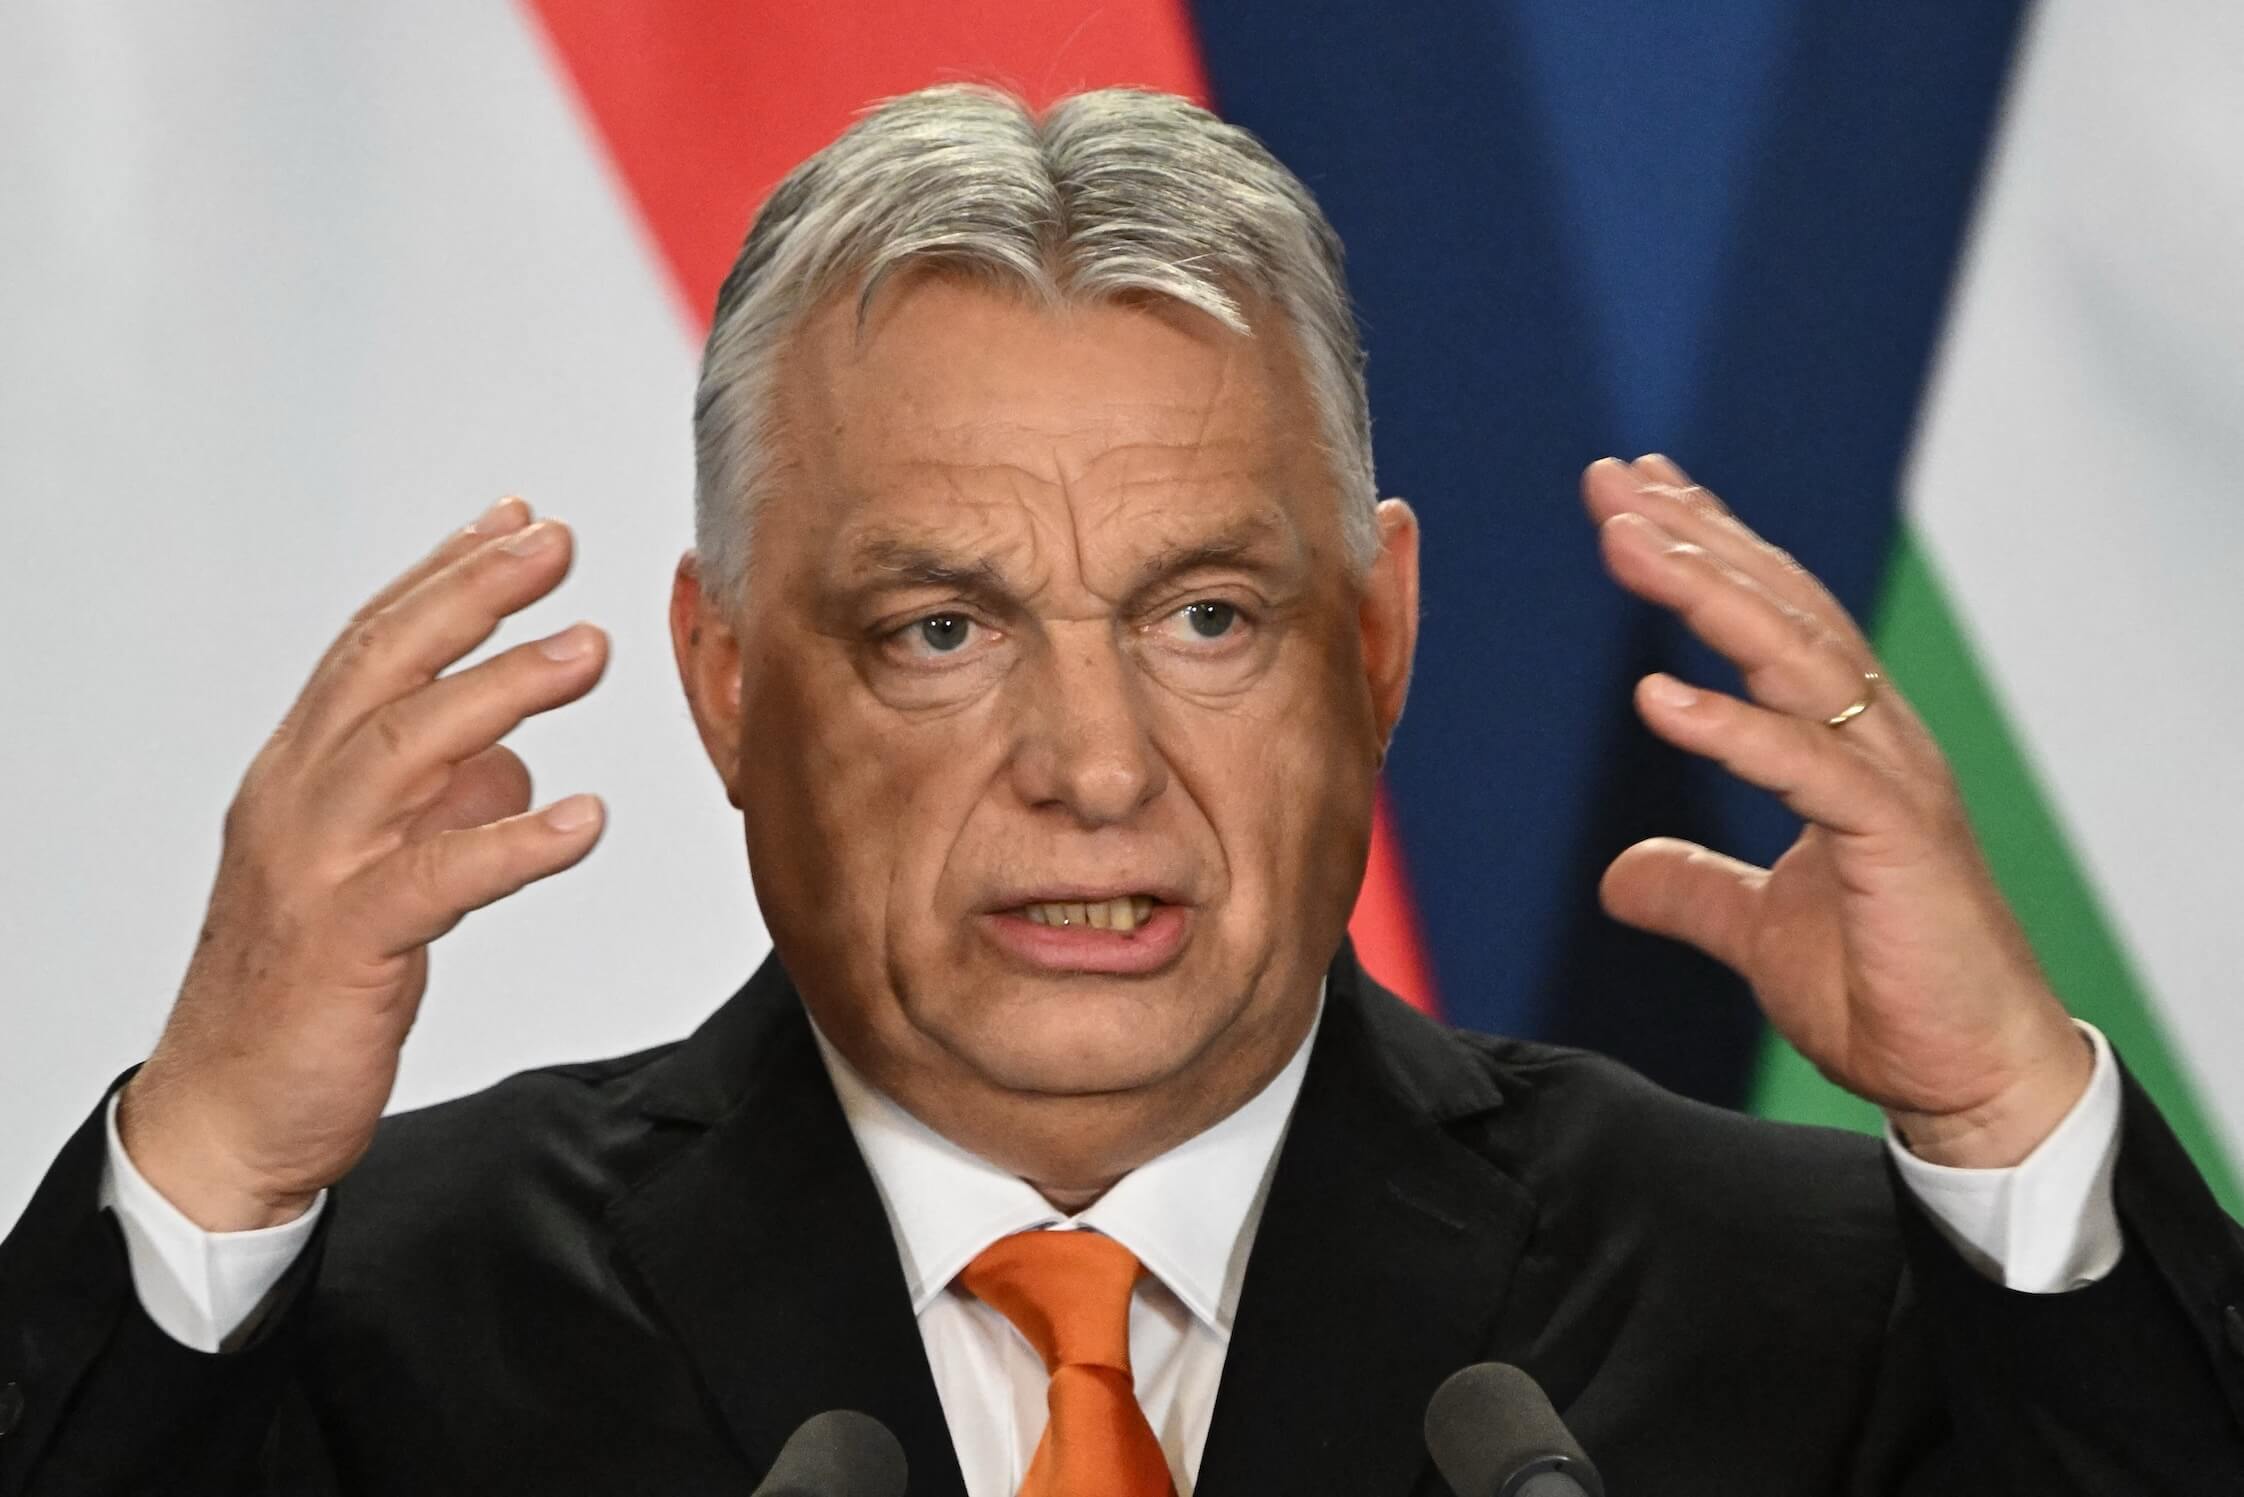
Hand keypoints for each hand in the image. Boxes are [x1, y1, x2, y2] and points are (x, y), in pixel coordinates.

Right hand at [119, 497, 609, 1229]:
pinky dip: (511, 842)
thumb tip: (512, 762)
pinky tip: (582, 820)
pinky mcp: (346, 945)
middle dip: (471, 595)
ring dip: (500, 690)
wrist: (227, 1113)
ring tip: (586, 648)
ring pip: (403, 749)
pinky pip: (436, 878)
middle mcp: (296, 801)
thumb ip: (438, 806)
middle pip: (383, 668)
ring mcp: (314, 868)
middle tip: (552, 545)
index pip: (372, 647)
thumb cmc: (299, 991)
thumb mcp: (377, 872)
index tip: (515, 521)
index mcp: (301, 775)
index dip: (444, 576)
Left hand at [1582, 455, 2090, 1167]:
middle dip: (1693, 539)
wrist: (1972, 1075)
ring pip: (1796, 660)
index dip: (1707, 552)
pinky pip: (1805, 769)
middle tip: (1613, 481)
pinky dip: (1731, 729)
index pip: (1771, 621)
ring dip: (1707, 594)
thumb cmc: (1887, 995)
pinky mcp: (1896, 841)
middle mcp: (1874, 740)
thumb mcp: (1756, 932)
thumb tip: (1617, 876)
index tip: (1636, 496)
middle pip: (1778, 611)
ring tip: (1628, 542)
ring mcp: (1890, 782)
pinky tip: (1658, 696)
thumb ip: (1693, 890)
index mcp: (1844, 745)